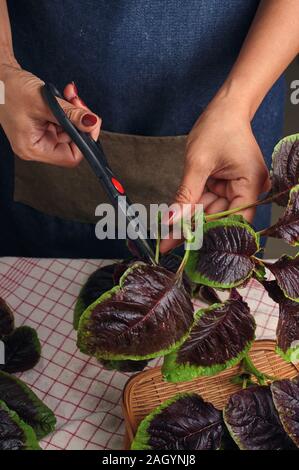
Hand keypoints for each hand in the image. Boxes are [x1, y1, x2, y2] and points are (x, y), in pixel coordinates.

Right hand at [0, 64, 100, 166]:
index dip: (84, 141)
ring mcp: (40, 136)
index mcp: (33, 149)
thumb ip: (70, 114)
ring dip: (75, 112)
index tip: (90, 122)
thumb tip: (92, 123)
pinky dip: (68, 109)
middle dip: (80, 122)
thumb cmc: (8, 89)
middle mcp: (37, 146)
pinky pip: (64, 122)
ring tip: (70, 95)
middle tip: (79, 103)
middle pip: (72, 143)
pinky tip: (65, 96)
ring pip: (70, 130)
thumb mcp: (43, 101)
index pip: (70, 157)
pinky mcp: (43, 126)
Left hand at [160, 96, 270, 252]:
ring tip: (165, 236)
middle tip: (167, 243)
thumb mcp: (198, 163)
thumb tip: (172, 220)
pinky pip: (207, 202)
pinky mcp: (225, 186)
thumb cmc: (218, 127)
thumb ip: (186, 195)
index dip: (209, 233)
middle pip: (220, 218)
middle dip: (192, 229)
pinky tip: (174, 222)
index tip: (186, 244)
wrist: (224, 109)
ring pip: (210, 212)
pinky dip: (191, 209)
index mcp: (250, 184)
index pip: (233, 220)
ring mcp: (237, 189)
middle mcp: (248, 190)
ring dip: (188, 222)